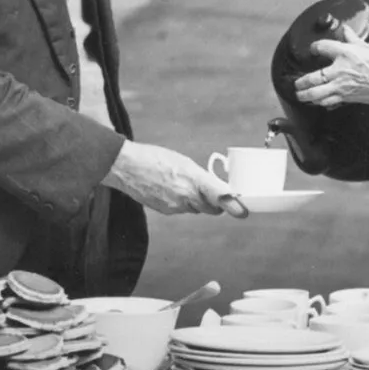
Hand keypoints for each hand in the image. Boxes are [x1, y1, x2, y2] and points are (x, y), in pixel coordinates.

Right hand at [107, 141, 248, 217]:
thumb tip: (214, 188)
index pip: (220, 196)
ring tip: (183, 185)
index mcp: (193, 179)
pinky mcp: (165, 211)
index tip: (242, 211)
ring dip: (196, 201)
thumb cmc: (154, 158)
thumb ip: (201, 177)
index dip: (233, 205)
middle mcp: (186, 196)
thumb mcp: (184, 162)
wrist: (126, 167)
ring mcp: (175, 206)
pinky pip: (181, 210)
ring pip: (195, 209)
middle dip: (215, 203)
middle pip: (211, 208)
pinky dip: (181, 203)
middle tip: (215, 194)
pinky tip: (170, 190)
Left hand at [293, 36, 368, 111]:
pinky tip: (318, 103)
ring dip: (306, 95)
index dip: (315, 47)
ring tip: (300, 95)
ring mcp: (342, 86)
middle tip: (296, 83)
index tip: (313, 49)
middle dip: (302, 82)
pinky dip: (321, 103)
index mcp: (346, 53)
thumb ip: (354, 39)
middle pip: (313, 77)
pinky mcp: (348, 98)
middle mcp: (340, 70)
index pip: (323, 47)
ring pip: (317, 94)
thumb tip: (346, 31)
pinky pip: (329, 102)